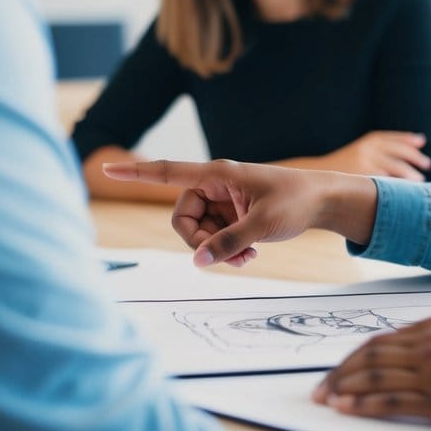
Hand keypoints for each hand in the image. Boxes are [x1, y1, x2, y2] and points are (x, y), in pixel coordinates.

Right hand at [101, 160, 377, 266]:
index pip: (167, 172)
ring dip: (217, 250)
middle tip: (228, 256)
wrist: (324, 201)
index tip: (106, 168)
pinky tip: (250, 255)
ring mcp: (223, 201)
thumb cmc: (297, 201)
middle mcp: (215, 185)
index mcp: (217, 174)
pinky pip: (214, 237)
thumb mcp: (263, 224)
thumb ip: (229, 243)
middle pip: (182, 218)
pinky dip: (227, 250)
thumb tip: (199, 262)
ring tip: (248, 257)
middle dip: (199, 242)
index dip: (135, 173)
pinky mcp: (232, 215)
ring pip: (198, 232)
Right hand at [326, 131, 430, 179]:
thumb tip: (402, 158)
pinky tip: (406, 190)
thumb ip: (376, 153)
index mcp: (367, 141)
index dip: (408, 139)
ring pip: (396, 167)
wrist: (317, 177)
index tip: (421, 141)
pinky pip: (387, 181)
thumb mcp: (357, 153)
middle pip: (399, 151)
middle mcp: (368, 149)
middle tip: (427, 164)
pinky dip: (398, 185)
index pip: (393, 138)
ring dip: (410, 173)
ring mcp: (366, 163)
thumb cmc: (340, 168)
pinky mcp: (364, 178)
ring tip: (420, 180)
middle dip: (415, 157)